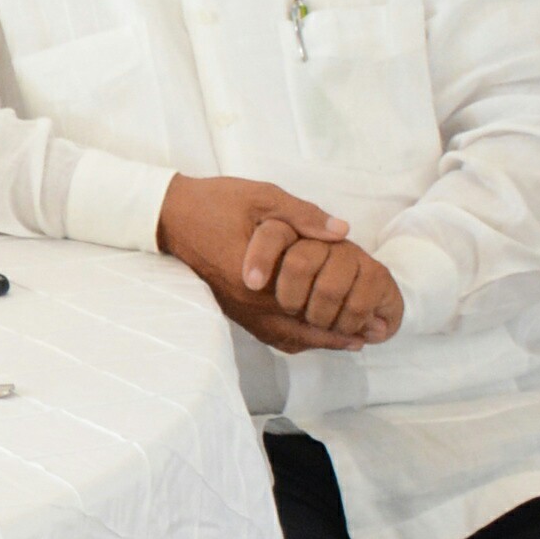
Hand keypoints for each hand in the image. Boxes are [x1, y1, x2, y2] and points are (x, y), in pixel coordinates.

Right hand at [158, 174, 393, 351]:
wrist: (169, 215)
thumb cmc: (215, 202)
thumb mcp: (263, 198)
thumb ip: (304, 215)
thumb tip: (342, 232)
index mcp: (255, 277)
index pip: (307, 306)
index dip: (340, 316)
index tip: (370, 319)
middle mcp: (246, 302)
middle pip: (299, 331)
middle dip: (334, 336)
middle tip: (368, 336)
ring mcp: (237, 309)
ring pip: (283, 337)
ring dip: (316, 340)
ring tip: (348, 340)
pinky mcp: (232, 308)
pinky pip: (267, 332)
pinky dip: (293, 337)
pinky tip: (312, 334)